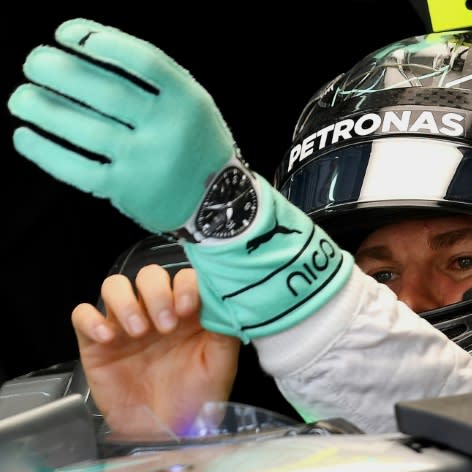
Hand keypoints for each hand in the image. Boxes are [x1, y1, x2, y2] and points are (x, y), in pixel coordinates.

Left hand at [7, 18, 233, 232]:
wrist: (218, 204)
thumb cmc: (193, 144)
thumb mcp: (190, 105)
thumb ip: (152, 79)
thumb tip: (83, 42)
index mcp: (188, 101)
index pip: (141, 60)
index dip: (98, 40)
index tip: (65, 33)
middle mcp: (169, 130)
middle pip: (106, 92)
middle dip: (60, 71)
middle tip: (33, 62)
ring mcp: (147, 162)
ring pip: (86, 129)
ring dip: (44, 109)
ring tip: (20, 97)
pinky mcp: (127, 190)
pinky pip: (78, 169)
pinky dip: (46, 152)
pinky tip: (25, 137)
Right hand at [71, 265, 239, 436]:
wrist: (165, 434)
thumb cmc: (196, 400)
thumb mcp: (220, 366)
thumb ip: (225, 330)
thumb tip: (227, 298)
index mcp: (188, 314)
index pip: (184, 277)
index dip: (186, 285)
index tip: (189, 308)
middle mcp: (156, 313)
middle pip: (149, 276)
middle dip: (157, 294)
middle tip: (165, 326)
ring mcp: (125, 325)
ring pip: (115, 286)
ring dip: (125, 302)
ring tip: (137, 331)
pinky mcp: (96, 344)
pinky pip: (82, 315)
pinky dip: (91, 319)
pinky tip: (107, 338)